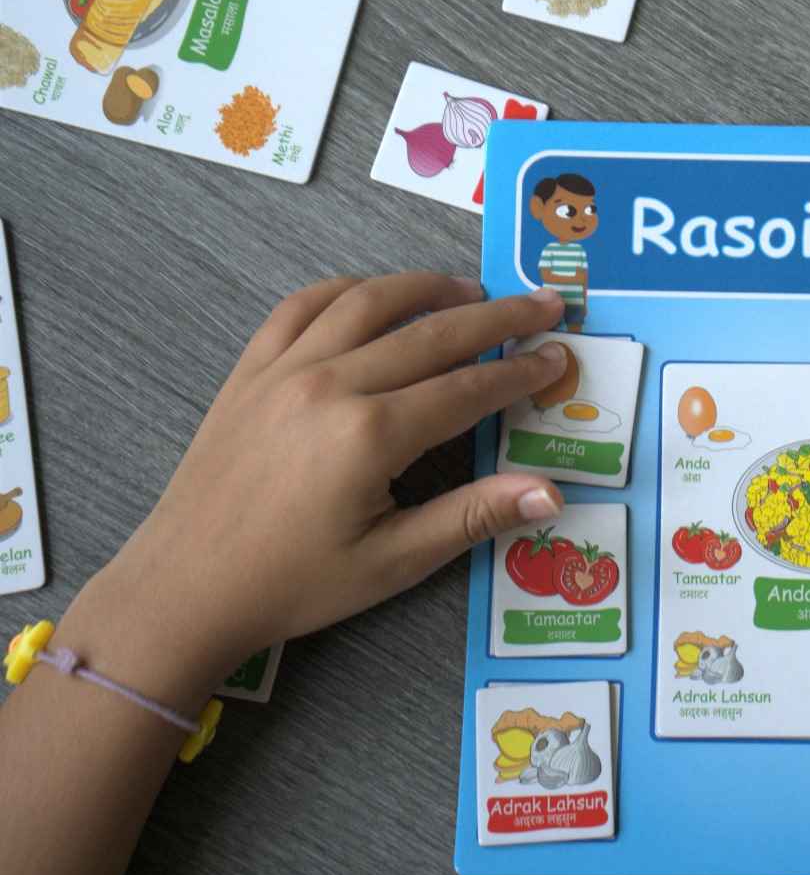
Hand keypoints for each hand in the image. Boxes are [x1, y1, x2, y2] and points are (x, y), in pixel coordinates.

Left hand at [75, 274, 570, 677]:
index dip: (520, 371)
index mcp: (369, 436)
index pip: (467, 388)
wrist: (185, 587)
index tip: (560, 356)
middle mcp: (329, 385)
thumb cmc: (293, 584)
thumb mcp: (392, 562)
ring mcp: (284, 369)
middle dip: (497, 316)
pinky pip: (302, 306)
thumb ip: (471, 516)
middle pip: (431, 333)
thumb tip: (550, 493)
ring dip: (427, 287)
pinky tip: (377, 294)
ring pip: (368, 302)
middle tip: (543, 303)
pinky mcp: (250, 370)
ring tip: (471, 289)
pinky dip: (349, 290)